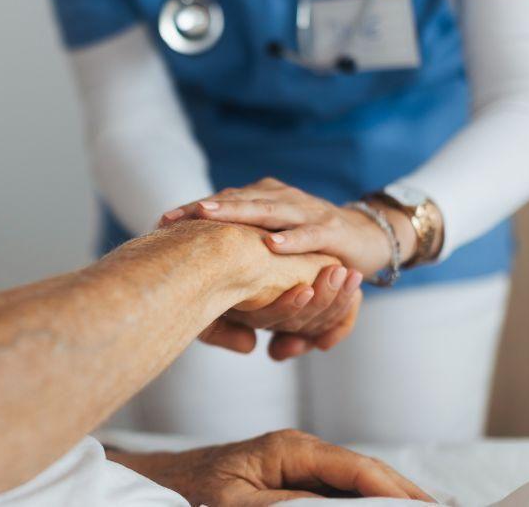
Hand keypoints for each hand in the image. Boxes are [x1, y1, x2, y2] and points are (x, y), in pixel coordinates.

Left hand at [107, 429, 434, 505]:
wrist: (161, 482)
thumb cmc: (191, 491)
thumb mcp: (237, 504)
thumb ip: (291, 505)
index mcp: (289, 448)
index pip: (357, 467)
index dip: (397, 490)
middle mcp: (298, 449)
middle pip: (364, 472)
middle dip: (402, 494)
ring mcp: (296, 462)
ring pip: (352, 481)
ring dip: (385, 497)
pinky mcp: (290, 476)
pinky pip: (334, 488)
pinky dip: (360, 500)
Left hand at [162, 178, 413, 358]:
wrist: (368, 237)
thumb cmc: (311, 251)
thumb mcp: (276, 261)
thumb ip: (251, 283)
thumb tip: (228, 327)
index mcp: (263, 203)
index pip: (222, 204)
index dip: (192, 211)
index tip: (161, 221)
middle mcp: (280, 200)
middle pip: (236, 202)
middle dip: (204, 208)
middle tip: (173, 216)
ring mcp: (306, 211)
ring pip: (266, 210)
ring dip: (237, 214)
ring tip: (207, 216)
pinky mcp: (333, 230)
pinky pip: (309, 234)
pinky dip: (291, 240)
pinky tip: (271, 245)